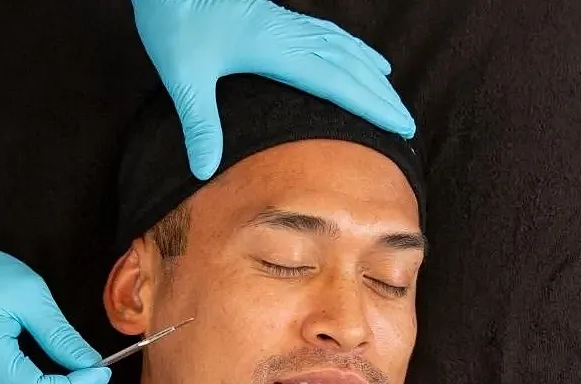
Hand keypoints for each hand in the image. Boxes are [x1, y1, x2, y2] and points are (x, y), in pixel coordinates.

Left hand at [131, 0, 415, 179]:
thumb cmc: (174, 20)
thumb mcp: (184, 77)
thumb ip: (200, 124)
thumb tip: (204, 171)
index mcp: (276, 50)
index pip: (338, 83)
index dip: (372, 106)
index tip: (400, 126)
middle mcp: (289, 34)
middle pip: (350, 65)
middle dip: (381, 95)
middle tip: (407, 122)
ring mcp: (284, 21)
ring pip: (341, 45)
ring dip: (368, 69)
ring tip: (389, 88)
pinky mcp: (273, 14)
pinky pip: (324, 32)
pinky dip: (347, 45)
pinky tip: (348, 50)